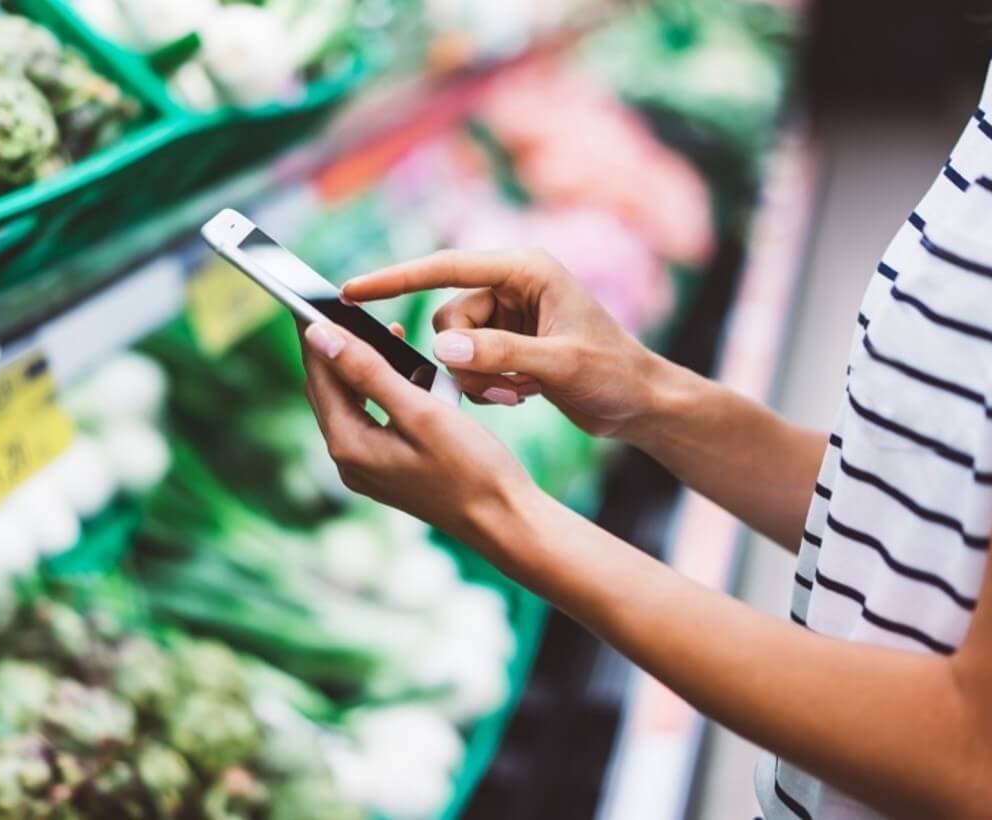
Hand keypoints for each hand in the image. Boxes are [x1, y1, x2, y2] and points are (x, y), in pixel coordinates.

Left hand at [298, 320, 536, 549]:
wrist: (505, 520)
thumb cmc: (472, 468)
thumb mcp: (421, 412)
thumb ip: (368, 372)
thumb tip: (320, 337)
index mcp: (350, 445)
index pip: (319, 374)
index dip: (315, 333)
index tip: (312, 296)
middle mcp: (350, 461)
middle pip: (328, 390)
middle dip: (337, 349)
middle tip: (347, 309)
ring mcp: (368, 470)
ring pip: (351, 404)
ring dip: (364, 369)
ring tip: (387, 336)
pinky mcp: (389, 471)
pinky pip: (373, 421)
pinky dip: (384, 393)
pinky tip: (409, 377)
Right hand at [342, 249, 661, 437]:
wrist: (640, 403)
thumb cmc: (613, 373)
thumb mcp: (559, 364)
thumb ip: (499, 354)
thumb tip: (440, 347)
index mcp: (526, 270)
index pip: (445, 267)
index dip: (395, 278)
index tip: (351, 290)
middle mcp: (512, 286)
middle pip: (447, 317)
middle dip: (463, 359)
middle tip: (504, 387)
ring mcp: (508, 315)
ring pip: (454, 346)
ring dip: (477, 378)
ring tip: (520, 394)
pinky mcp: (507, 342)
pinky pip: (468, 362)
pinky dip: (486, 385)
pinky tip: (522, 395)